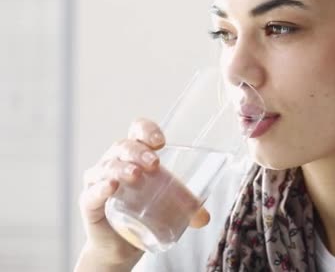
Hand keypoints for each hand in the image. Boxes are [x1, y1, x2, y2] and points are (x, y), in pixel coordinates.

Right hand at [75, 119, 209, 269]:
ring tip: (136, 175)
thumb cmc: (144, 212)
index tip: (161, 141)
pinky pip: (91, 192)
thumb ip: (188, 207)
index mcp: (134, 154)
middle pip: (123, 146)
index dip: (146, 130)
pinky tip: (110, 187)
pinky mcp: (89, 203)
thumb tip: (204, 218)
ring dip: (122, 168)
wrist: (121, 245)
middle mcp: (114, 162)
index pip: (137, 131)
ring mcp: (98, 181)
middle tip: (154, 163)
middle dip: (138, 151)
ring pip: (107, 167)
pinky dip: (100, 188)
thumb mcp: (170, 204)